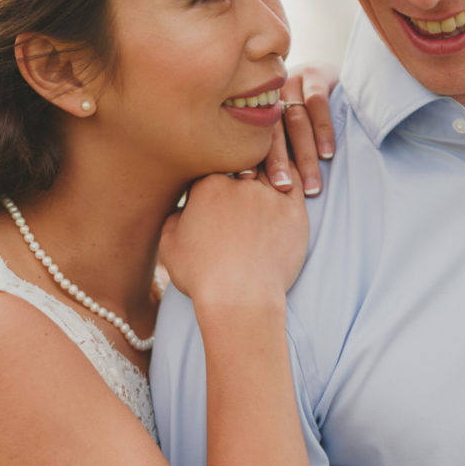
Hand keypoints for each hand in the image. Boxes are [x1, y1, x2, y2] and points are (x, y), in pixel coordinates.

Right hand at [159, 166, 307, 306]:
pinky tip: (285, 184)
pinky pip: (295, 184)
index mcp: (207, 185)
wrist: (240, 300)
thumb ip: (174, 219)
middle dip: (240, 174)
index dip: (213, 179)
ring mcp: (269, 195)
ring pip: (269, 170)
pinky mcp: (294, 211)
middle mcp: (240, 183)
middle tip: (240, 190)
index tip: (215, 193)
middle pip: (242, 165)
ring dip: (265, 174)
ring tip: (261, 188)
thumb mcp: (170, 247)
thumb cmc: (202, 277)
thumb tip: (183, 210)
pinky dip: (290, 179)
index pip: (212, 167)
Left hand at [263, 61, 337, 197]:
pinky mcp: (315, 74)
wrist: (330, 73)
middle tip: (283, 189)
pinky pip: (317, 104)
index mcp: (258, 108)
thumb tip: (252, 185)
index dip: (251, 159)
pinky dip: (323, 131)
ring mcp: (292, 82)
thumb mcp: (285, 127)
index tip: (247, 181)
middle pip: (273, 132)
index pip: (253, 137)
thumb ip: (274, 149)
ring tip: (311, 185)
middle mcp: (272, 94)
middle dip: (278, 162)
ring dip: (305, 156)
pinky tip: (327, 154)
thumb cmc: (304, 112)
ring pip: (296, 122)